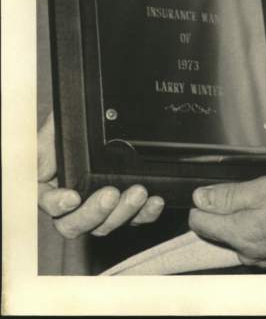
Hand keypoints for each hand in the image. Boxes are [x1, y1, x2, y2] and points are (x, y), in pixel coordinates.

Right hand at [37, 112, 164, 236]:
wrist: (102, 116)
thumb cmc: (76, 124)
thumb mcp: (55, 128)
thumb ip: (42, 145)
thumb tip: (35, 161)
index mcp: (51, 186)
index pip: (47, 203)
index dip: (57, 205)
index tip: (72, 198)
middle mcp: (74, 203)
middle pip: (76, 224)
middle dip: (95, 213)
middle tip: (110, 194)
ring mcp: (100, 207)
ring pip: (107, 224)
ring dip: (124, 212)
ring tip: (139, 192)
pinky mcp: (124, 206)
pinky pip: (135, 218)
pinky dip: (146, 213)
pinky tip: (155, 201)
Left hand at [188, 173, 265, 267]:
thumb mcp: (263, 188)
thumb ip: (228, 195)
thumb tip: (200, 198)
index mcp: (238, 232)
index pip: (199, 223)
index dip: (202, 203)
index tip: (212, 192)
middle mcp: (246, 252)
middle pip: (219, 232)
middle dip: (225, 211)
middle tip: (247, 191)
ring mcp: (261, 259)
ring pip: (240, 237)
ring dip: (246, 220)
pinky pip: (258, 244)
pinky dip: (262, 229)